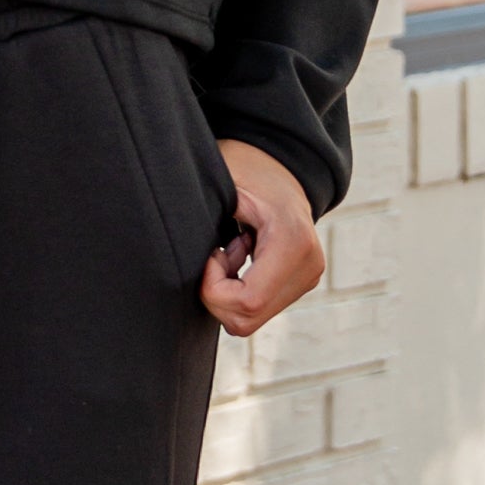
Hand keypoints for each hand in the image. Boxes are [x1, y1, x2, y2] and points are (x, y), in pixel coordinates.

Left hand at [201, 139, 323, 338]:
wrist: (279, 165)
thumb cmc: (245, 168)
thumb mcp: (221, 182)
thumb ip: (201, 214)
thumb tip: (175, 242)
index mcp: (293, 242)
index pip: (247, 302)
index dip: (213, 288)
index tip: (209, 254)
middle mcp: (308, 266)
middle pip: (245, 319)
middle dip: (217, 294)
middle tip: (218, 253)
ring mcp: (308, 278)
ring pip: (249, 320)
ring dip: (227, 292)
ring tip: (231, 251)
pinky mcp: (300, 284)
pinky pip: (257, 310)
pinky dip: (237, 292)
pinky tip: (240, 258)